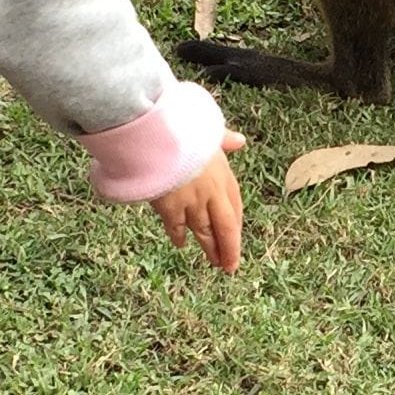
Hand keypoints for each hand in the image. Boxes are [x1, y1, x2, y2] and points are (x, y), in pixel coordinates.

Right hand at [150, 133, 246, 271]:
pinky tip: (180, 243)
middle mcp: (210, 191)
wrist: (155, 137)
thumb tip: (239, 141)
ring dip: (210, 247)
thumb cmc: (179, 128)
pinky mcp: (169, 207)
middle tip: (230, 265)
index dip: (236, 223)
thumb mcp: (206, 129)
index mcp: (221, 172)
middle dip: (229, 248)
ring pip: (204, 231)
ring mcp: (191, 202)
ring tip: (214, 262)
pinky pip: (176, 227)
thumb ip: (223, 139)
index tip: (236, 236)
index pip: (235, 203)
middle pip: (225, 226)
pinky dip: (178, 236)